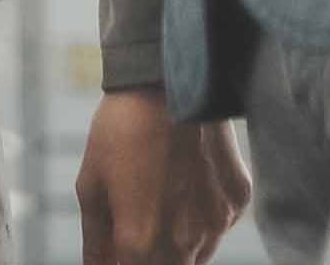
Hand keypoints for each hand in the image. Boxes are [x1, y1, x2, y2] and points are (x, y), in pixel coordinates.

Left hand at [75, 89, 246, 264]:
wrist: (169, 82)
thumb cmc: (122, 131)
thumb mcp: (92, 185)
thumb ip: (96, 241)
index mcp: (140, 242)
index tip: (119, 254)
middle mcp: (184, 242)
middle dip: (151, 259)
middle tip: (140, 224)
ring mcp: (216, 224)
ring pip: (197, 257)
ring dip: (178, 245)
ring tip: (163, 200)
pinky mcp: (237, 202)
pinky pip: (219, 227)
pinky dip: (202, 219)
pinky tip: (187, 185)